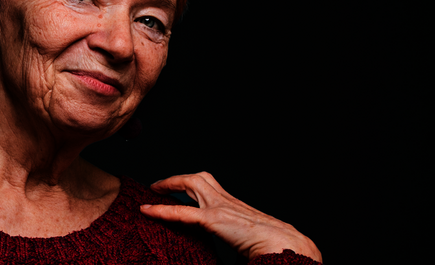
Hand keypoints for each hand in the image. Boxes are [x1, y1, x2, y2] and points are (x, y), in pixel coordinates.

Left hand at [139, 172, 320, 261]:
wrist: (286, 246)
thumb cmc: (275, 248)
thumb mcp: (248, 242)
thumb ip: (236, 242)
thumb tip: (236, 255)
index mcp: (236, 207)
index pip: (211, 189)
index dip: (193, 187)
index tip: (181, 193)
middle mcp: (228, 201)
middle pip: (200, 178)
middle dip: (178, 179)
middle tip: (160, 186)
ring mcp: (221, 207)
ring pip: (191, 183)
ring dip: (170, 184)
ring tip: (153, 192)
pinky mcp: (214, 219)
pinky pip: (182, 211)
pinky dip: (162, 210)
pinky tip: (147, 210)